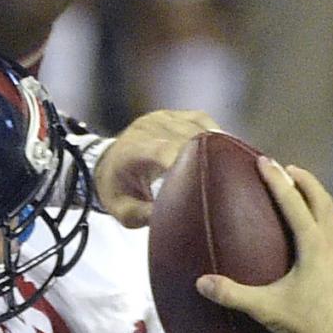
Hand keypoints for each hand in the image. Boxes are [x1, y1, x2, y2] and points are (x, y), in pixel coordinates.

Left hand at [96, 109, 219, 225]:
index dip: (189, 162)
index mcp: (132, 151)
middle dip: (208, 159)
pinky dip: (214, 135)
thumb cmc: (116, 190)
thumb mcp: (124, 212)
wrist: (105, 163)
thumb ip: (145, 215)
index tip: (208, 180)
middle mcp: (147, 128)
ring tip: (227, 171)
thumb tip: (175, 218)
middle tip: (224, 184)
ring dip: (214, 148)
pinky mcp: (174, 114)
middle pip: (187, 138)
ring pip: (198, 127)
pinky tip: (221, 153)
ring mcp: (161, 118)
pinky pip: (202, 120)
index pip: (164, 151)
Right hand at [193, 157, 332, 332]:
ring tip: (306, 191)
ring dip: (319, 197)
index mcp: (314, 245)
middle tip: (286, 168)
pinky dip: (332, 219)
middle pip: (321, 198)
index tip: (264, 160)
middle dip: (304, 180)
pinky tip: (326, 229)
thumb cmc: (305, 327)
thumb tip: (200, 283)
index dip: (276, 179)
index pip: (293, 202)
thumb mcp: (266, 309)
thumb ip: (232, 294)